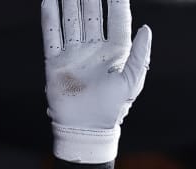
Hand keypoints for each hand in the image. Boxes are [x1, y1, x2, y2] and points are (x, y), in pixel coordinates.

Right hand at [40, 0, 152, 163]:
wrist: (86, 129)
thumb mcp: (131, 82)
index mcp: (115, 52)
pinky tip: (49, 0)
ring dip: (69, 1)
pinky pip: (52, 35)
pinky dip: (50, 17)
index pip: (117, 20)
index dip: (116, 3)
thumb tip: (146, 28)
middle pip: (91, 14)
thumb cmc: (112, 109)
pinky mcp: (55, 61)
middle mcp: (94, 48)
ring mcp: (74, 53)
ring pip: (71, 19)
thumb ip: (140, 55)